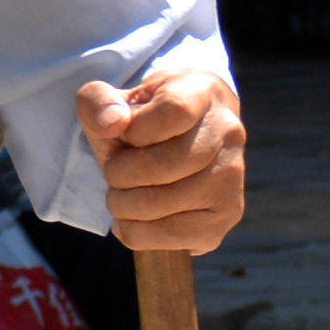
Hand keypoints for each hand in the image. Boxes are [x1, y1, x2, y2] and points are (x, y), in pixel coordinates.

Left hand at [79, 53, 246, 254]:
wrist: (185, 140)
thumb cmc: (144, 121)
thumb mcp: (115, 101)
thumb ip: (97, 102)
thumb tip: (112, 124)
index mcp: (203, 92)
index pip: (173, 111)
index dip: (135, 129)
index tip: (123, 133)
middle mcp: (229, 132)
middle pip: (162, 166)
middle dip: (119, 174)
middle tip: (113, 172)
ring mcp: (232, 176)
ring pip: (159, 205)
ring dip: (123, 205)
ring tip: (122, 195)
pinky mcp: (227, 214)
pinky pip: (169, 237)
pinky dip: (136, 232)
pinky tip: (134, 218)